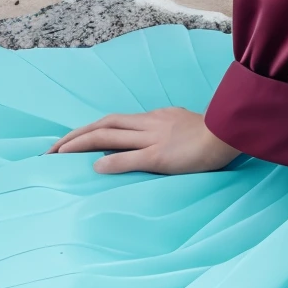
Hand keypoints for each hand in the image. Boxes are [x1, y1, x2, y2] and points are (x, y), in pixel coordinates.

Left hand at [47, 105, 241, 174]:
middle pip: (103, 124)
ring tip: (58, 155)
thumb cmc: (219, 134)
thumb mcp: (188, 129)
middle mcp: (151, 124)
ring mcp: (156, 138)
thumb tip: (150, 147)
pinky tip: (93, 169)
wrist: (237, 130)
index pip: (115, 121)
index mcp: (157, 118)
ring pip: (109, 136)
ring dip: (80, 144)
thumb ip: (167, 134)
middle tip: (50, 150)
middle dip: (74, 136)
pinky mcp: (164, 155)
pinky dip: (111, 162)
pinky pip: (132, 158)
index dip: (89, 130)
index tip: (70, 141)